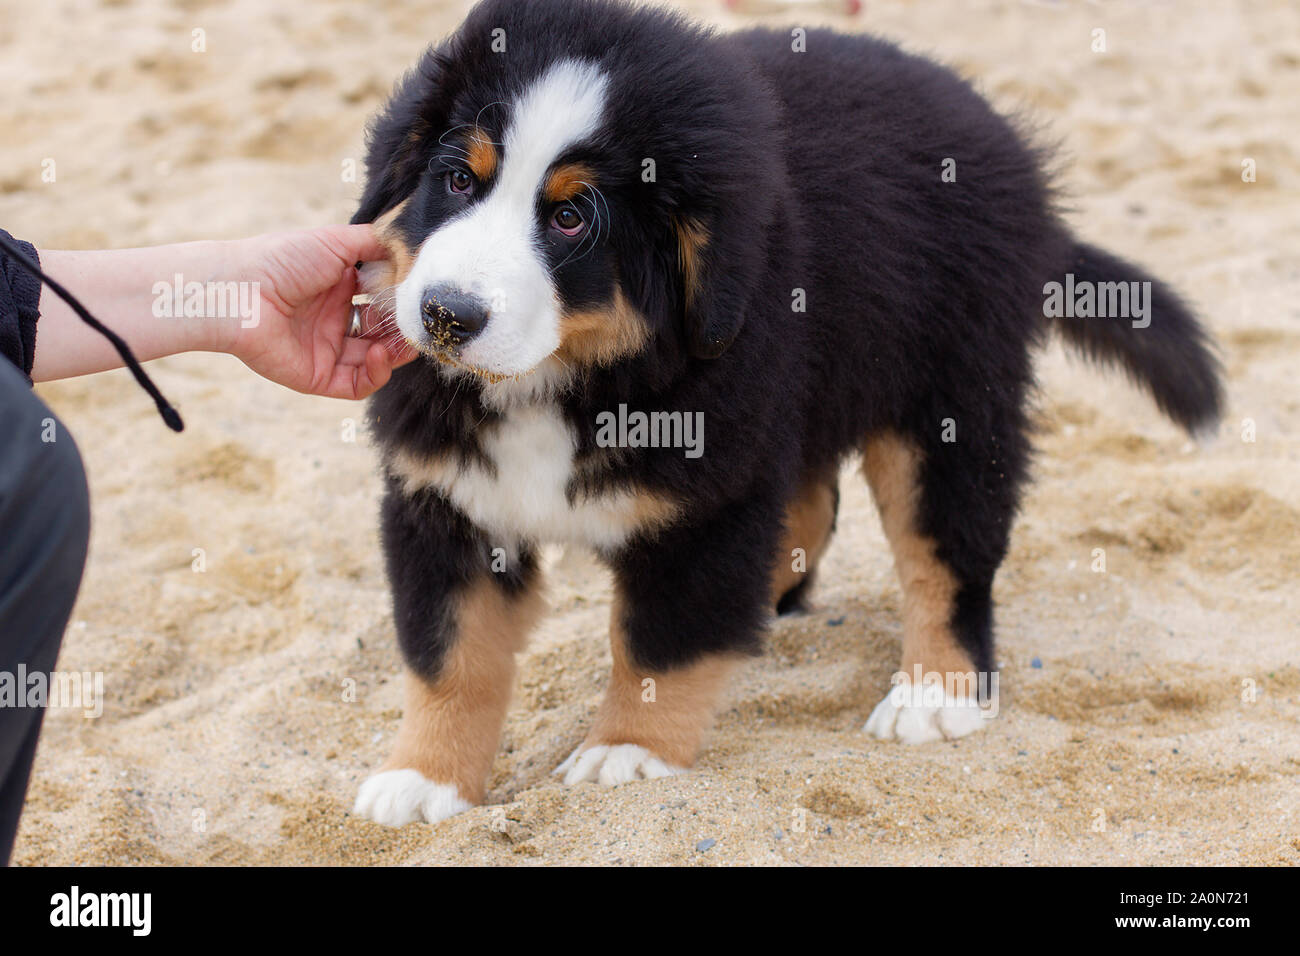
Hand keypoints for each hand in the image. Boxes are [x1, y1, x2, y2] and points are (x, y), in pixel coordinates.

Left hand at [222, 225, 416, 399]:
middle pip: (382, 333)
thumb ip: (376, 243)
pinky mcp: (317, 377)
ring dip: (395, 353)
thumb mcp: (336, 241)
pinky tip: (380, 355)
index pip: (382, 301)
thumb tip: (412, 246)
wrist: (241, 291)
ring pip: (374, 361)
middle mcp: (332, 320)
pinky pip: (357, 385)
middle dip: (403, 331)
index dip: (402, 302)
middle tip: (421, 325)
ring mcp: (326, 351)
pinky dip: (376, 373)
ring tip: (405, 342)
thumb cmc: (282, 259)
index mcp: (337, 289)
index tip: (421, 299)